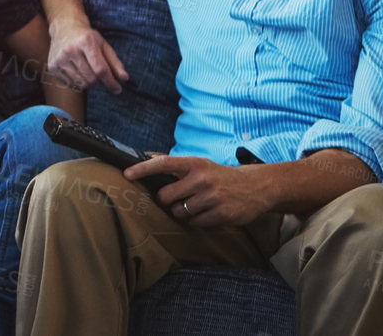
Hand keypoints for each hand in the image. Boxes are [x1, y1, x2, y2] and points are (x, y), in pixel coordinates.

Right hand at [47, 22, 129, 94]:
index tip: (118, 89)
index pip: (100, 69)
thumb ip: (115, 62)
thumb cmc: (86, 37)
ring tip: (91, 75)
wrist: (64, 28)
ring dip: (90, 84)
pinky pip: (70, 84)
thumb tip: (124, 78)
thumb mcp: (103, 44)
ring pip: (81, 84)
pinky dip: (78, 83)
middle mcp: (70, 50)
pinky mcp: (52, 66)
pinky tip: (79, 74)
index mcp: (85, 42)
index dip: (111, 82)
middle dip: (100, 83)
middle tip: (103, 79)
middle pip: (91, 78)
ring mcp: (59, 58)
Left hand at [126, 154, 270, 228]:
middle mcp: (203, 179)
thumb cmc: (220, 175)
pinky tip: (206, 212)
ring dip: (181, 212)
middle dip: (166, 200)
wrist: (255, 186)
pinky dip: (196, 221)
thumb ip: (175, 165)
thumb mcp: (200, 164)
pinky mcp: (222, 214)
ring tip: (195, 204)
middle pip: (166, 196)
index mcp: (195, 164)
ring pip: (179, 212)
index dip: (142, 169)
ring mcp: (213, 198)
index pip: (163, 164)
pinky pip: (195, 223)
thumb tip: (146, 159)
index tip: (126, 173)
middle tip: (176, 198)